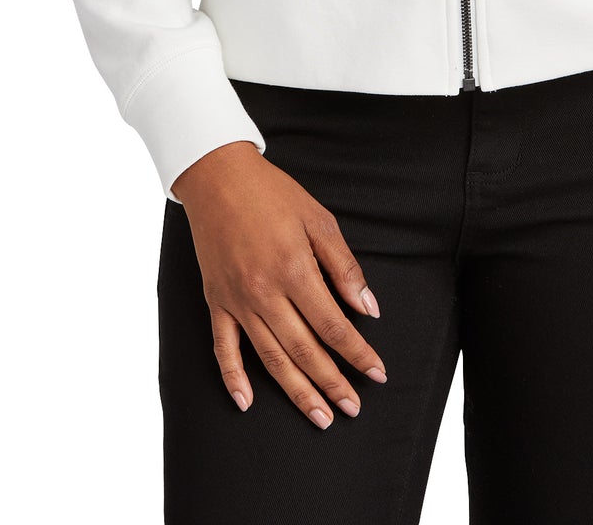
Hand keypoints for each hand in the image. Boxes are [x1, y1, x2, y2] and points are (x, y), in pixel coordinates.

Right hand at [171, 141, 387, 426]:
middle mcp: (265, 292)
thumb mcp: (319, 219)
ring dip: (297, 392)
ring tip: (320, 416)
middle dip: (333, 383)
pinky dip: (233, 378)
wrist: (218, 177)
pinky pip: (223, 348)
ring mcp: (237, 300)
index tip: (377, 373)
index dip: (358, 353)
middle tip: (353, 408)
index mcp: (295, 269)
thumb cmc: (273, 194)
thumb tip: (368, 309)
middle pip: (305, 350)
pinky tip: (247, 403)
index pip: (333, 326)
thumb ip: (344, 267)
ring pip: (271, 358)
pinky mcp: (215, 301)